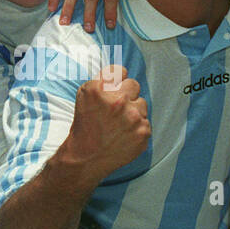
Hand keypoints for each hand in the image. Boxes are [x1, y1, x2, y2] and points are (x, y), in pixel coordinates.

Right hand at [61, 65, 150, 181]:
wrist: (86, 158)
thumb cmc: (85, 126)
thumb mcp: (84, 96)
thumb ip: (102, 80)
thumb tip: (120, 71)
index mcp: (100, 89)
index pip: (120, 70)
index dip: (117, 80)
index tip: (114, 87)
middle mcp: (118, 101)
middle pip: (134, 84)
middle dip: (126, 94)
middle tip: (116, 109)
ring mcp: (133, 117)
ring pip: (142, 103)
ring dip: (133, 111)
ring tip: (119, 124)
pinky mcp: (143, 132)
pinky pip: (146, 121)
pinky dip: (137, 127)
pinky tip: (125, 135)